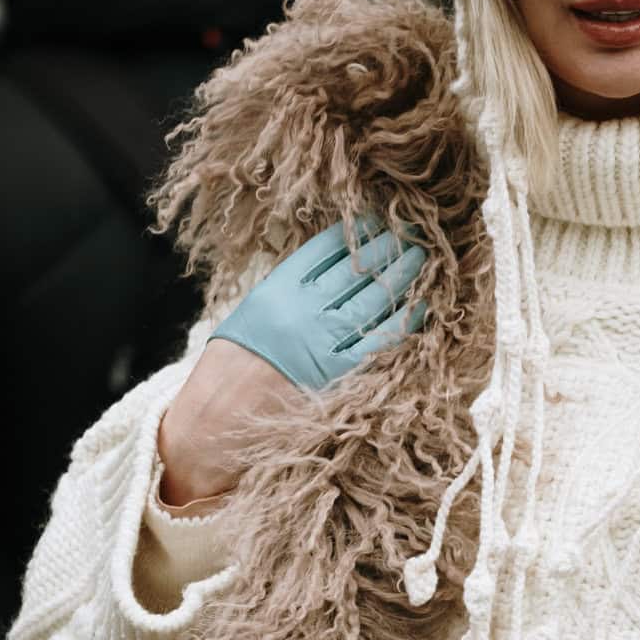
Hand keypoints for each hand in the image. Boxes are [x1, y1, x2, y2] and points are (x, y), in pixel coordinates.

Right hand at [211, 215, 424, 389]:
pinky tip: (420, 306)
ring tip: (420, 259)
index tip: (375, 220)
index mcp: (276, 290)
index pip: (324, 251)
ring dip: (400, 278)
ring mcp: (322, 343)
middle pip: (354, 271)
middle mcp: (302, 312)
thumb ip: (288, 291)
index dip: (354, 233)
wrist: (219, 420)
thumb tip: (327, 270)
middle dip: (386, 249)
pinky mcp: (338, 375)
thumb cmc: (231, 367)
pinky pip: (378, 344)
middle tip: (412, 233)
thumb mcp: (250, 313)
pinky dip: (402, 323)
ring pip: (371, 301)